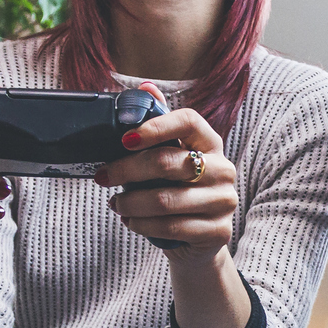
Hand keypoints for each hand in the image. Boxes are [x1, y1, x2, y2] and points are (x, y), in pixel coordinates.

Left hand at [96, 83, 239, 254]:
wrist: (200, 239)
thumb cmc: (180, 191)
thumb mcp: (172, 158)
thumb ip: (159, 125)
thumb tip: (146, 87)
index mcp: (211, 143)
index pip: (188, 121)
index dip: (155, 127)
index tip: (125, 139)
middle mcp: (223, 169)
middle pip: (168, 163)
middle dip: (126, 170)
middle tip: (103, 176)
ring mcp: (224, 201)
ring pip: (165, 200)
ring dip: (130, 203)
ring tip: (116, 203)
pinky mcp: (218, 231)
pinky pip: (171, 227)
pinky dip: (142, 225)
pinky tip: (131, 221)